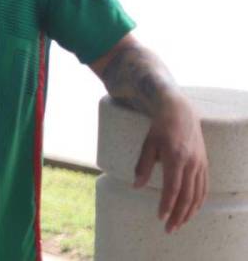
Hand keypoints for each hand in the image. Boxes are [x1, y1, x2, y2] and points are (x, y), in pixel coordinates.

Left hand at [133, 95, 207, 232]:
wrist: (180, 112)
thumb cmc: (160, 128)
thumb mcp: (147, 144)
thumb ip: (143, 166)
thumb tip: (136, 186)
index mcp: (175, 158)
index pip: (172, 188)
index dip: (167, 205)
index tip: (160, 218)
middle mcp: (191, 163)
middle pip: (187, 196)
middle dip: (178, 215)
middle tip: (169, 229)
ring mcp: (200, 164)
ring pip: (198, 194)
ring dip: (189, 212)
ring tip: (179, 224)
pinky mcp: (205, 164)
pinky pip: (204, 188)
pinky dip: (199, 202)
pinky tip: (192, 210)